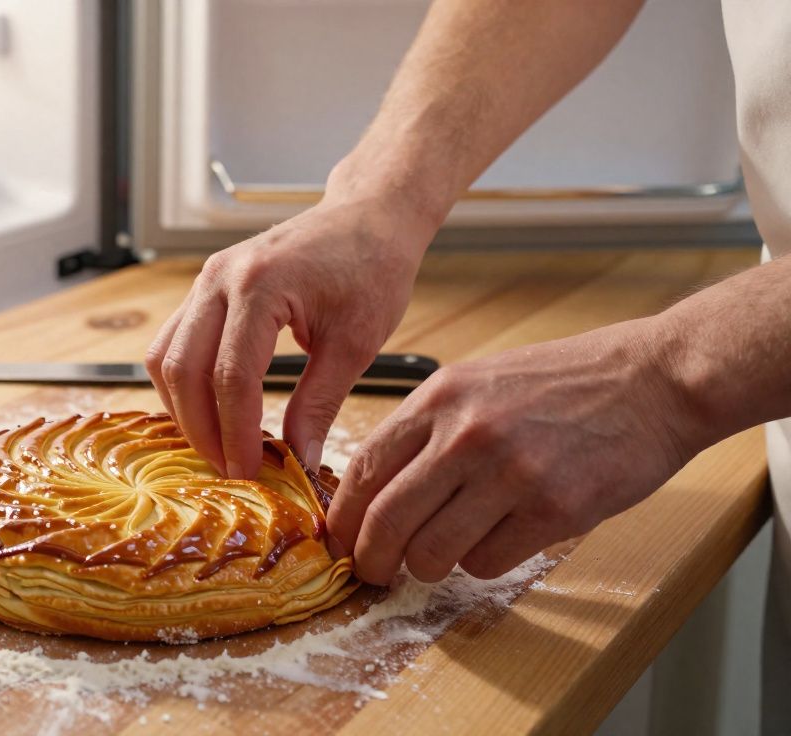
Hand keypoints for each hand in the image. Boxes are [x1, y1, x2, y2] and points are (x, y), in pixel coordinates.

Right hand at [145, 191, 436, 479]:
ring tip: (217, 446)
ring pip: (165, 357)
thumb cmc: (371, 269)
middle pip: (183, 369)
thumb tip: (299, 460)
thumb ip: (320, 403)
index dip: (236, 432)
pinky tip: (210, 413)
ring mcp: (206, 280)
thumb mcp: (356, 343)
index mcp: (260, 285)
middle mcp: (220, 278)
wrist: (367, 217)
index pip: (231, 376)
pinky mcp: (205, 288)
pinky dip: (184, 384)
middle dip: (201, 428)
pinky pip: (173, 342)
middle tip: (228, 469)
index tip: (250, 472)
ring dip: (183, 409)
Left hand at [324, 317, 702, 583]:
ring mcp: (510, 474)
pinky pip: (487, 563)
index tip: (340, 540)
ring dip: (427, 567)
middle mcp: (466, 435)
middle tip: (373, 573)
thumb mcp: (478, 382)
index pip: (363, 469)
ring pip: (432, 552)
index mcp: (440, 399)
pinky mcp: (553, 510)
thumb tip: (375, 487)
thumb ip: (427, 428)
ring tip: (440, 557)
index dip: (343, 517)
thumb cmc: (565, 382)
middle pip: (386, 519)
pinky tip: (498, 541)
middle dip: (371, 559)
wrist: (654, 380)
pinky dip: (481, 564)